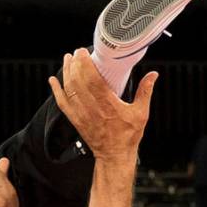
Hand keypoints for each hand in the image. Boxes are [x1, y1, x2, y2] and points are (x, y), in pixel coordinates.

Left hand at [48, 48, 156, 162]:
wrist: (114, 154)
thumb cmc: (128, 135)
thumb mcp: (141, 112)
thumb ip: (145, 92)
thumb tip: (153, 75)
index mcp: (108, 104)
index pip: (92, 80)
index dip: (85, 64)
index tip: (83, 52)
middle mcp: (91, 108)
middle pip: (78, 82)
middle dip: (74, 64)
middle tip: (75, 52)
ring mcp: (81, 114)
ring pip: (68, 90)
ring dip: (66, 73)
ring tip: (67, 59)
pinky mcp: (75, 119)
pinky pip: (62, 103)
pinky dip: (56, 90)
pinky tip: (53, 80)